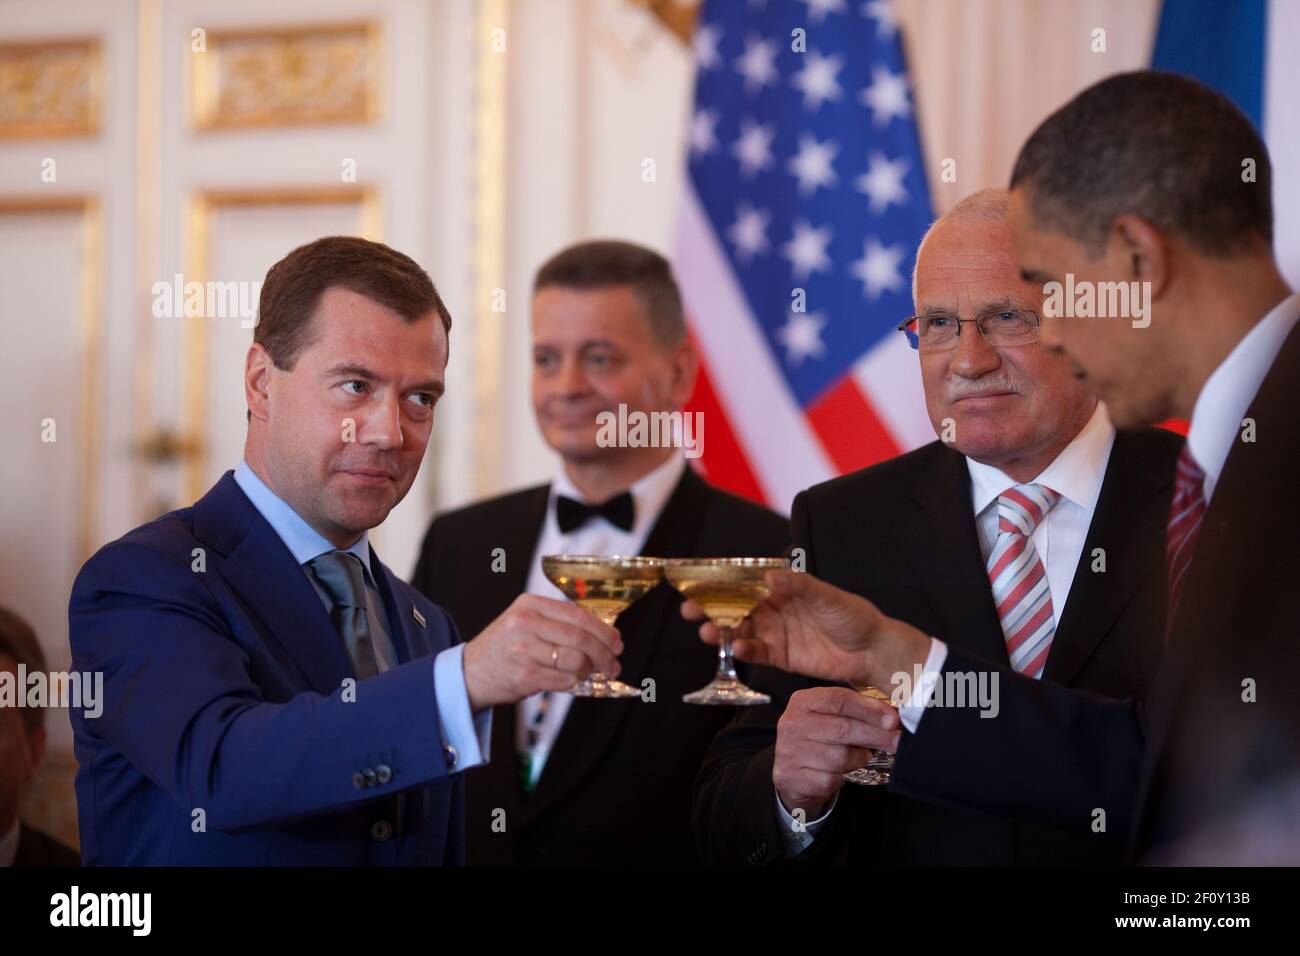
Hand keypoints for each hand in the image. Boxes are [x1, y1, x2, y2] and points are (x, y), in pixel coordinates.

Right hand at [462, 594, 622, 709]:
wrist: (471, 671)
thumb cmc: (505, 646)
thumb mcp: (525, 621)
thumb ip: (558, 622)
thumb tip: (603, 633)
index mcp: (530, 605)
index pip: (578, 615)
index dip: (603, 630)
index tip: (616, 641)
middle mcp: (526, 624)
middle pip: (581, 638)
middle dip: (604, 653)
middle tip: (613, 663)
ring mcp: (524, 650)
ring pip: (576, 661)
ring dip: (590, 670)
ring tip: (590, 672)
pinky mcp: (524, 675)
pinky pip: (564, 680)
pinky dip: (574, 682)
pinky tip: (572, 680)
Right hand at [681, 569, 930, 685]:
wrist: (873, 651)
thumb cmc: (854, 616)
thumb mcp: (827, 595)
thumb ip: (798, 586)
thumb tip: (769, 576)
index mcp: (784, 588)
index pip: (746, 582)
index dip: (722, 582)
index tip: (699, 582)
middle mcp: (775, 609)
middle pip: (736, 607)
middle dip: (711, 608)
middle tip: (690, 610)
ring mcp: (777, 633)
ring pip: (740, 629)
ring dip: (721, 631)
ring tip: (706, 632)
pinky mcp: (782, 656)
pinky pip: (757, 652)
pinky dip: (744, 650)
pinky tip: (735, 647)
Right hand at [774, 687, 900, 819]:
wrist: (793, 772)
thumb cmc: (820, 740)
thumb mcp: (832, 717)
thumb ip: (856, 712)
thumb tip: (891, 716)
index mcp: (802, 701)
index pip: (839, 700)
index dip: (869, 709)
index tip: (891, 718)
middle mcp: (792, 723)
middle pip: (842, 728)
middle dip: (875, 735)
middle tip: (896, 740)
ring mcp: (789, 751)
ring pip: (839, 757)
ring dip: (858, 759)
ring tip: (859, 756)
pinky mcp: (791, 776)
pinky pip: (830, 779)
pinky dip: (842, 777)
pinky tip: (841, 772)